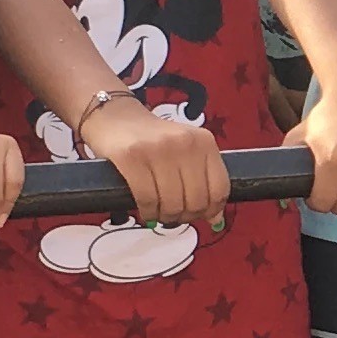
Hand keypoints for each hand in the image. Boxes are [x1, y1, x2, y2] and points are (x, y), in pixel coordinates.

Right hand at [79, 92, 226, 233]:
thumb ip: (204, 181)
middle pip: (196, 200)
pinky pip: (147, 199)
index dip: (211, 210)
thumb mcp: (187, 153)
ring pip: (172, 203)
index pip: (220, 188)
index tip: (200, 215)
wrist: (116, 117)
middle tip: (175, 215)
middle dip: (186, 216)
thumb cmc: (155, 141)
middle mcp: (184, 142)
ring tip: (160, 213)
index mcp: (204, 141)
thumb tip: (216, 220)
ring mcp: (157, 149)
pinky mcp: (131, 157)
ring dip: (166, 217)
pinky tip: (147, 210)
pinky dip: (148, 212)